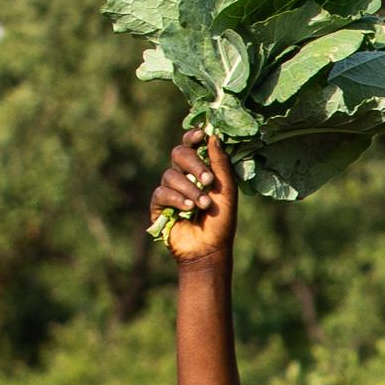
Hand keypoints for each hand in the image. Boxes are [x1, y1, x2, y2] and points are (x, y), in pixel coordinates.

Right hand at [151, 130, 238, 264]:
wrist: (209, 249)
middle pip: (178, 154)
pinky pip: (162, 192)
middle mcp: (183, 176)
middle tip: (209, 180)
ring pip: (171, 175)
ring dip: (190, 190)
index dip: (193, 137)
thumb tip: (213, 136)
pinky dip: (177, 199)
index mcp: (200, 170)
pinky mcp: (158, 205)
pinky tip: (188, 209)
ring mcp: (169, 190)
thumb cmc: (221, 222)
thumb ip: (220, 164)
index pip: (191, 146)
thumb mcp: (226, 191)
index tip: (201, 135)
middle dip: (194, 165)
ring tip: (203, 205)